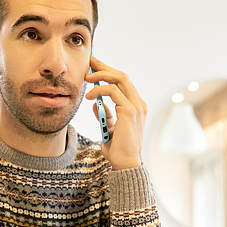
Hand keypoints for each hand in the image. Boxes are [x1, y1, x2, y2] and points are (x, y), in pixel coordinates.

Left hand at [84, 55, 146, 169]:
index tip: (94, 66)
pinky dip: (99, 89)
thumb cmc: (118, 150)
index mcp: (136, 107)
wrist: (125, 164)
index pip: (123, 82)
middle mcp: (139, 104)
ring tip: (86, 78)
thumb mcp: (109, 129)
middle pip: (122, 76)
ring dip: (101, 74)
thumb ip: (106, 115)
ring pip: (120, 78)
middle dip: (104, 67)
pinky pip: (113, 91)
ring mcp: (136, 106)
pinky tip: (89, 96)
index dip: (109, 71)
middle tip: (89, 62)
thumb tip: (95, 104)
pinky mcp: (129, 111)